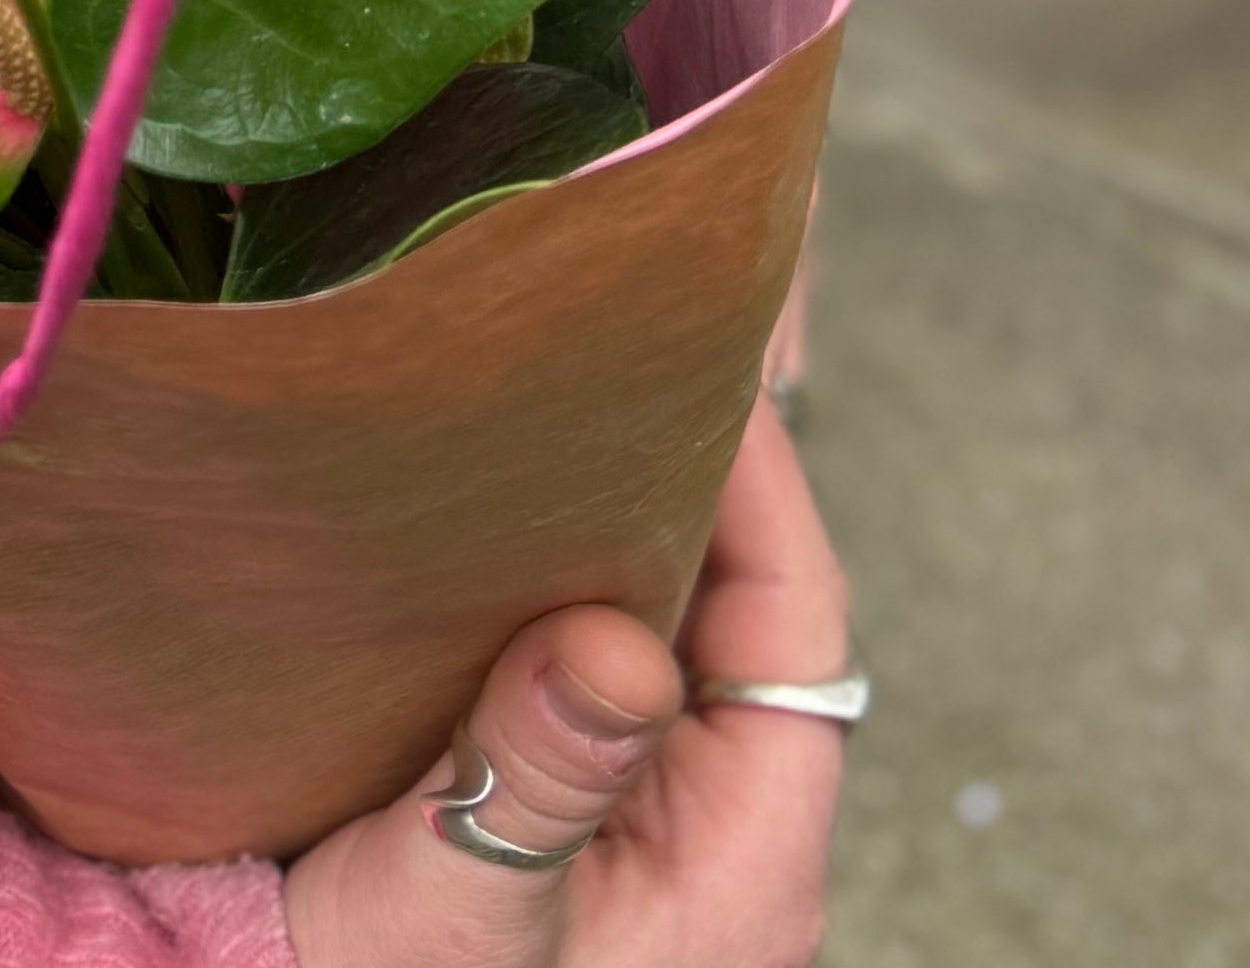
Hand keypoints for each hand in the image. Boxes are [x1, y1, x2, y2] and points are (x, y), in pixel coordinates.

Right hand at [281, 397, 848, 967]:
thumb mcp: (453, 904)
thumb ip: (538, 776)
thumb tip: (617, 643)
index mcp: (744, 866)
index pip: (795, 632)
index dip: (763, 488)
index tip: (700, 364)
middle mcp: (716, 834)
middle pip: (737, 612)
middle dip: (684, 479)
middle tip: (615, 345)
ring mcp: (643, 813)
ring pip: (662, 626)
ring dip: (613, 520)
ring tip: (556, 396)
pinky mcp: (567, 794)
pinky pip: (590, 655)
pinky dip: (557, 572)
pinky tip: (496, 506)